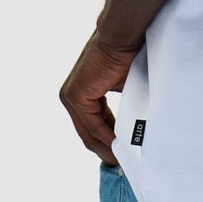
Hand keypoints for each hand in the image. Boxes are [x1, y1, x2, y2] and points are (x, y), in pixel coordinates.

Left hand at [60, 29, 140, 166]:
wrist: (121, 37)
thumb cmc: (126, 56)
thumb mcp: (122, 87)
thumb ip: (120, 107)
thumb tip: (132, 126)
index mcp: (80, 93)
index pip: (92, 125)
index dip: (107, 141)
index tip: (123, 153)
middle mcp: (70, 96)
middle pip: (88, 133)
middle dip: (105, 150)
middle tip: (124, 164)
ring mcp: (70, 97)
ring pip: (89, 132)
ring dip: (107, 147)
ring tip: (124, 160)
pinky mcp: (76, 96)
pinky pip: (93, 125)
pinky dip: (107, 137)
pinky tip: (121, 147)